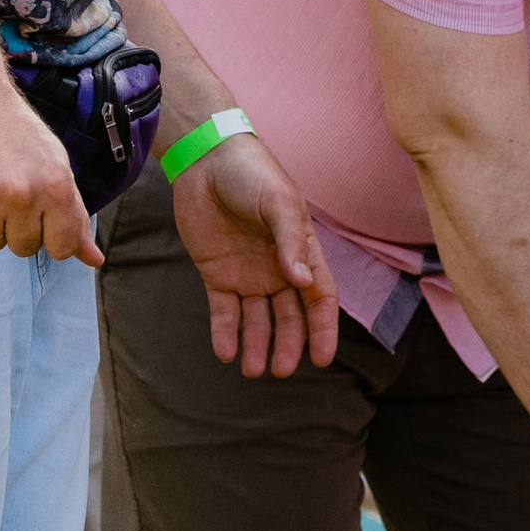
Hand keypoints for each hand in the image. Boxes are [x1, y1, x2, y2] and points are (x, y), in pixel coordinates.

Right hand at [0, 64, 98, 265]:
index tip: (40, 214)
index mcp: (56, 185)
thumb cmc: (16, 133)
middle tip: (8, 189)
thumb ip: (74, 215)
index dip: (51, 234)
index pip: (62, 247)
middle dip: (17, 226)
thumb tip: (94, 260)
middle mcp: (21, 194)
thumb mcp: (56, 165)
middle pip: (24, 248)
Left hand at [170, 134, 339, 377]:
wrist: (206, 159)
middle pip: (289, 316)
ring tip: (253, 371)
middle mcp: (278, 268)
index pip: (320, 297)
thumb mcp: (278, 203)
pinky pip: (224, 310)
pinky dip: (225, 332)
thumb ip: (290, 242)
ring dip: (257, 345)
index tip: (322, 359)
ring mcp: (247, 273)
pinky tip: (226, 352)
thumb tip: (301, 282)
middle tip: (280, 370)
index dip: (323, 329)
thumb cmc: (252, 174)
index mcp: (301, 251)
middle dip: (288, 344)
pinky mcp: (217, 273)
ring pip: (257, 319)